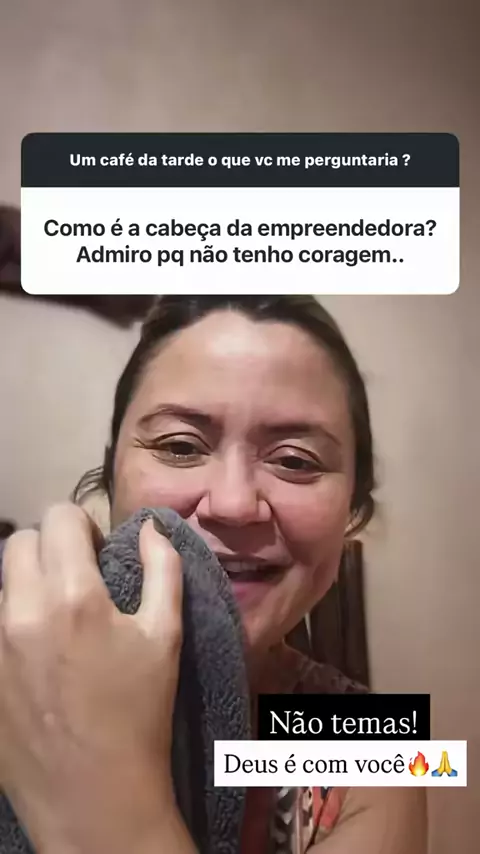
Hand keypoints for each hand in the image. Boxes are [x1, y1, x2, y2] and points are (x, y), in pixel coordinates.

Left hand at [0, 503, 183, 852]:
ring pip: (0, 581)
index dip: (82, 525)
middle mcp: (22, 612)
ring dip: (26, 583)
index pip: (59, 517)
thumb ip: (163, 568)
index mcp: (74, 597)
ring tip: (54, 618)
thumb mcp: (165, 636)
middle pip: (20, 541)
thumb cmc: (139, 712)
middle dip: (50, 547)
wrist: (95, 795)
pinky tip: (35, 651)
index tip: (95, 552)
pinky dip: (12, 620)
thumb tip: (151, 526)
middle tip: (75, 580)